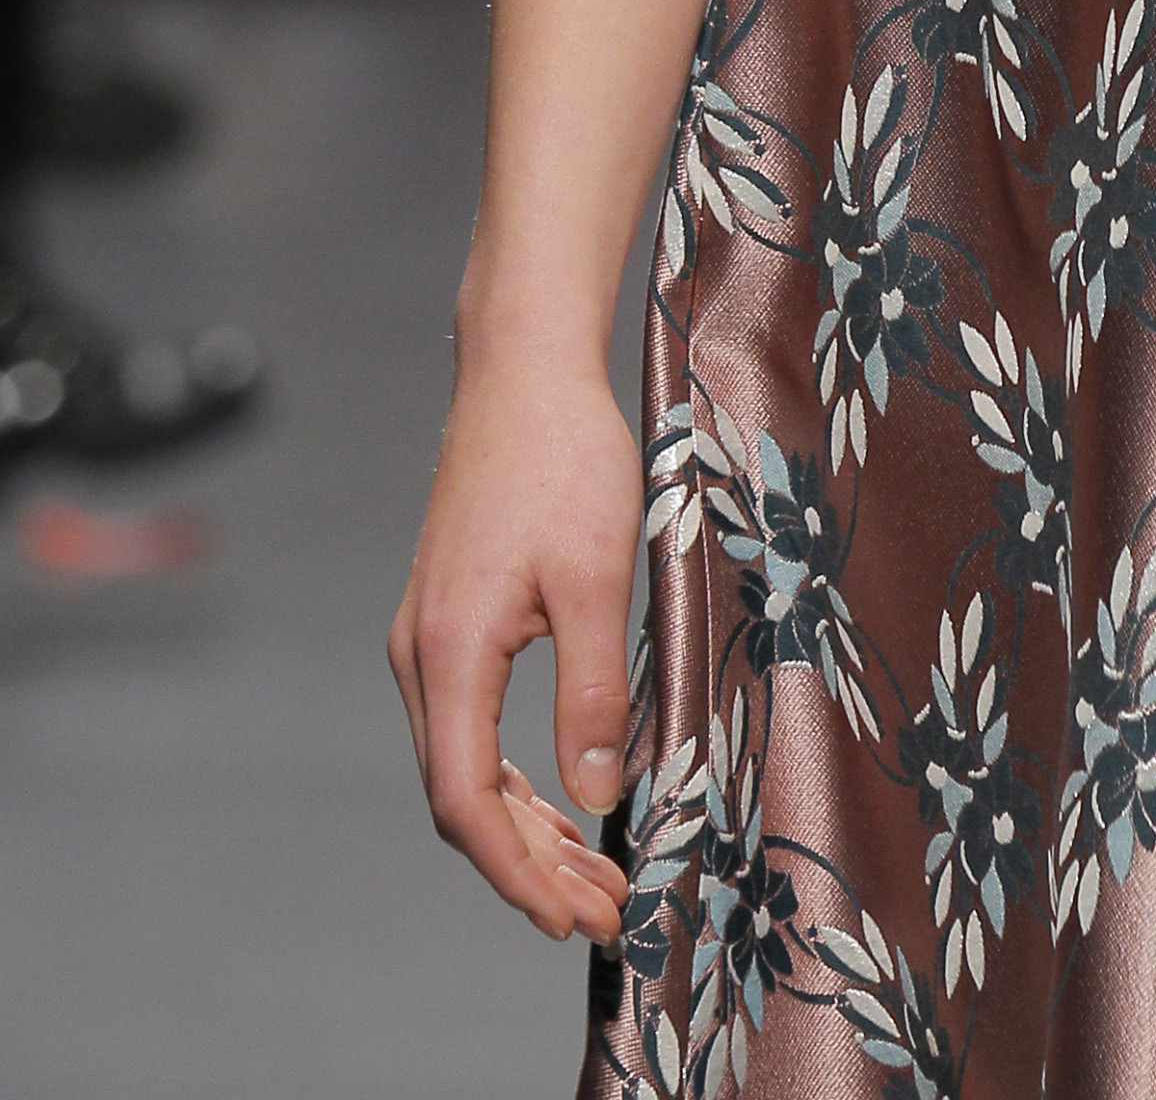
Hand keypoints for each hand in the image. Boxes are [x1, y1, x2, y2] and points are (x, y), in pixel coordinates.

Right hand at [389, 344, 639, 944]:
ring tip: (589, 873)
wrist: (523, 369)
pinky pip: (468, 726)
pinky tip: (557, 799)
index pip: (465, 800)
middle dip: (529, 865)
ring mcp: (428, 637)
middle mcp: (421, 655)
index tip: (573, 917)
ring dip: (523, 826)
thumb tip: (597, 795)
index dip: (518, 871)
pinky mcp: (448, 619)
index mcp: (450, 652)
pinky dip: (510, 777)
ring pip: (463, 765)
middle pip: (461, 796)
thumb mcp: (596, 577)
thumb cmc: (564, 458)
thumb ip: (591, 691)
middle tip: (602, 910)